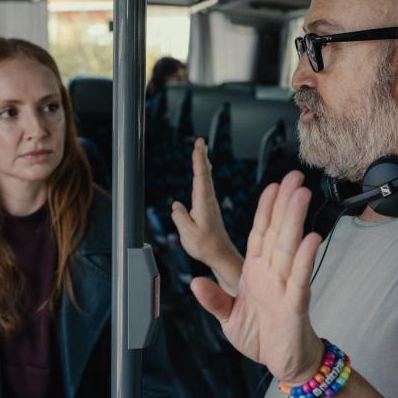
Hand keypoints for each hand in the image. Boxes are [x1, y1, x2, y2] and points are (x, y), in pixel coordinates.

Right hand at [171, 138, 242, 293]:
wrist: (220, 255)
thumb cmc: (205, 246)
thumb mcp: (187, 233)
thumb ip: (180, 217)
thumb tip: (176, 205)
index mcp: (204, 203)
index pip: (201, 176)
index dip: (199, 159)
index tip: (199, 145)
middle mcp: (208, 200)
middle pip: (205, 173)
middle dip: (202, 156)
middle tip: (201, 141)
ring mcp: (210, 204)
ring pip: (206, 179)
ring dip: (203, 164)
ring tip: (201, 151)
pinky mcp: (209, 209)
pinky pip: (205, 187)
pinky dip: (203, 176)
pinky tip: (202, 175)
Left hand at [190, 170, 324, 384]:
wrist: (285, 363)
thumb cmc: (260, 336)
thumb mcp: (228, 318)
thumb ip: (213, 300)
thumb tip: (193, 282)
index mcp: (255, 272)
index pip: (260, 233)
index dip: (265, 209)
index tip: (273, 185)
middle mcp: (272, 274)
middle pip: (278, 232)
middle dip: (285, 203)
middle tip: (295, 177)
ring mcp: (285, 287)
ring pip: (290, 248)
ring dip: (295, 221)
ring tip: (302, 195)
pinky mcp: (295, 305)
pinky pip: (300, 280)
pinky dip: (304, 260)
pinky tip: (311, 240)